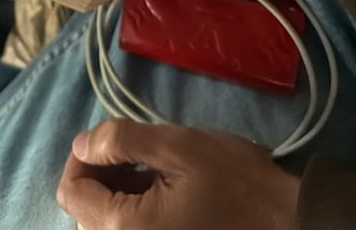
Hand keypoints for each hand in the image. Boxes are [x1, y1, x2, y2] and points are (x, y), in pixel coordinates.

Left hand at [56, 119, 298, 229]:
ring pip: (107, 221)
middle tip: (132, 150)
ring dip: (118, 190)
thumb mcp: (177, 146)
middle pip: (86, 209)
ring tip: (149, 165)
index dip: (81, 156)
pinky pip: (132, 229)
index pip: (71, 191)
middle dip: (101, 173)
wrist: (288, 220)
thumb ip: (121, 140)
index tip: (108, 139)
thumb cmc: (235, 181)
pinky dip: (136, 207)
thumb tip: (82, 142)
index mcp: (125, 229)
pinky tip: (160, 186)